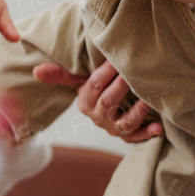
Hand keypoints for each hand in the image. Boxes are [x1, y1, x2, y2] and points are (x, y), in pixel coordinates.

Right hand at [33, 59, 162, 141]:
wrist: (114, 112)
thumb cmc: (99, 90)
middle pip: (109, 101)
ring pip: (125, 122)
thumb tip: (36, 70)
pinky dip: (149, 132)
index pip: (93, 87)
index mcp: (84, 104)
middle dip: (122, 85)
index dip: (105, 72)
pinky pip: (138, 137)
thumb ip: (61, 75)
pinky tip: (158, 126)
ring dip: (138, 110)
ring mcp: (114, 129)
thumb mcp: (80, 82)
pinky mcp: (129, 138)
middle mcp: (98, 118)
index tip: (117, 57)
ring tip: (148, 97)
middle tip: (134, 70)